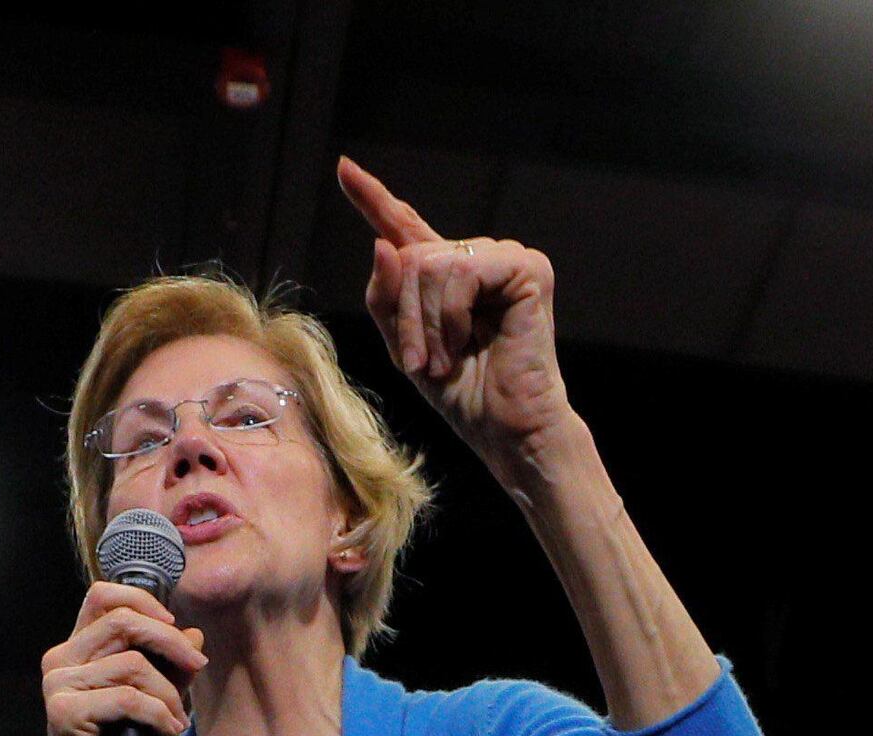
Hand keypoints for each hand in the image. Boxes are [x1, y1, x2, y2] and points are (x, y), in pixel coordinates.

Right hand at [40, 578, 200, 735]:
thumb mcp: (155, 698)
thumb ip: (170, 666)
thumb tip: (195, 633)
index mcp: (76, 648)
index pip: (102, 596)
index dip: (141, 601)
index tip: (174, 626)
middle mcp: (60, 660)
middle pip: (123, 623)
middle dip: (169, 641)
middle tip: (197, 662)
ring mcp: (58, 685)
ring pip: (131, 664)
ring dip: (167, 693)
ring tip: (177, 719)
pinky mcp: (65, 712)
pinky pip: (127, 698)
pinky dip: (157, 713)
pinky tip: (168, 730)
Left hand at [339, 159, 575, 475]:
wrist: (507, 430)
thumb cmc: (463, 396)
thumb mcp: (403, 347)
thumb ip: (386, 297)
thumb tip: (383, 244)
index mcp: (448, 276)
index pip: (404, 226)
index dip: (373, 198)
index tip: (344, 168)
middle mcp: (477, 258)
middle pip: (409, 257)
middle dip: (405, 316)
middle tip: (419, 363)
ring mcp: (505, 258)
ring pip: (430, 264)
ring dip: (425, 323)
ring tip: (443, 359)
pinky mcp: (528, 267)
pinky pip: (460, 272)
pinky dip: (451, 316)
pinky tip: (467, 343)